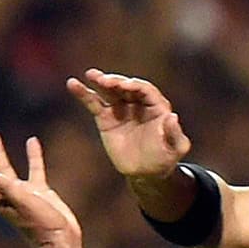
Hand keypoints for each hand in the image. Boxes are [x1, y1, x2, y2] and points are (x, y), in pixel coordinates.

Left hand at [0, 133, 81, 247]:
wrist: (61, 240)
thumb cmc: (41, 225)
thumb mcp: (24, 204)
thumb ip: (7, 189)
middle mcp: (7, 195)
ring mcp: (23, 193)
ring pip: (6, 169)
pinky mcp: (40, 192)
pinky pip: (34, 169)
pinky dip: (33, 155)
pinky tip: (32, 141)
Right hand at [67, 68, 190, 178]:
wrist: (146, 172)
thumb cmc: (165, 158)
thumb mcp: (176, 148)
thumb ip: (175, 134)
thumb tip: (172, 116)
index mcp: (156, 106)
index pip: (145, 90)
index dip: (135, 86)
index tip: (125, 86)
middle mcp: (138, 103)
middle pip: (126, 87)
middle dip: (116, 82)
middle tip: (105, 81)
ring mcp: (121, 109)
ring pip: (109, 91)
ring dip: (100, 81)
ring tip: (92, 75)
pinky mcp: (106, 118)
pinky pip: (93, 103)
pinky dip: (83, 93)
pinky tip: (73, 84)